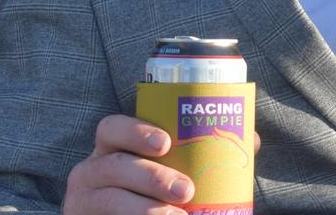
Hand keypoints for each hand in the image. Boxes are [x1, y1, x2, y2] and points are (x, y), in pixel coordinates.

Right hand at [64, 114, 262, 214]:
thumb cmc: (159, 190)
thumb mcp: (175, 168)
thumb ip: (207, 151)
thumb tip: (251, 139)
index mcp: (113, 148)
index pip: (111, 128)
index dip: (135, 131)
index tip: (166, 142)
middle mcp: (91, 170)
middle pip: (113, 166)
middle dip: (152, 177)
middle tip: (186, 190)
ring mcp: (83, 200)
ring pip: (108, 200)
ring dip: (145, 209)